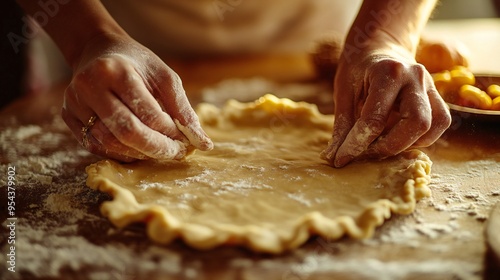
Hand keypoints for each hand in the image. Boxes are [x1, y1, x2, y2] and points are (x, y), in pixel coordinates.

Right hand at [62, 34, 212, 161]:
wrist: (97, 51)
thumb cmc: (136, 63)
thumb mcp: (164, 76)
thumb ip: (183, 108)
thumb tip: (203, 143)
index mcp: (115, 71)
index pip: (147, 112)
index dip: (169, 131)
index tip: (185, 140)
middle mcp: (89, 86)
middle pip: (125, 131)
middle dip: (156, 148)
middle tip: (175, 153)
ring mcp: (74, 103)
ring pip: (108, 143)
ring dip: (139, 153)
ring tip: (159, 150)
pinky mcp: (68, 117)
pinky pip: (95, 146)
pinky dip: (120, 153)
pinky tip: (138, 150)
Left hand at [321, 47, 451, 166]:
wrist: (379, 47)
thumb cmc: (358, 70)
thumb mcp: (343, 92)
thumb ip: (342, 125)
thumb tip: (334, 158)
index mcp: (388, 71)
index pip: (375, 118)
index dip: (357, 144)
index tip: (342, 159)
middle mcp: (415, 77)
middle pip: (417, 123)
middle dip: (391, 147)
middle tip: (367, 153)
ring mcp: (430, 86)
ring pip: (432, 126)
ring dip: (407, 144)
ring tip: (382, 144)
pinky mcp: (437, 96)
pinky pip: (439, 123)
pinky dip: (420, 139)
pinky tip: (398, 137)